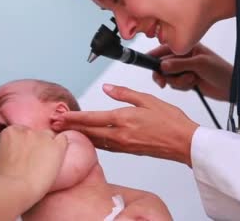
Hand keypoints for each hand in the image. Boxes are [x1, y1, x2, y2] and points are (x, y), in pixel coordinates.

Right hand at [0, 125, 67, 199]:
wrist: (15, 191)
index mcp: (9, 132)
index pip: (18, 133)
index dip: (19, 145)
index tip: (18, 155)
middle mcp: (27, 130)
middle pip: (32, 134)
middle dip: (32, 144)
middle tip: (30, 161)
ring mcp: (43, 137)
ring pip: (48, 136)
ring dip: (46, 145)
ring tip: (43, 161)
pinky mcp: (57, 147)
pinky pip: (63, 139)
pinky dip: (61, 147)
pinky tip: (56, 157)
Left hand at [51, 84, 198, 165]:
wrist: (185, 143)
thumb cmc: (171, 120)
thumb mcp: (147, 99)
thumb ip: (124, 93)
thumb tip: (107, 88)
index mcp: (124, 119)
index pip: (92, 118)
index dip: (74, 117)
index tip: (60, 115)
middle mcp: (120, 134)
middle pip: (88, 131)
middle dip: (70, 128)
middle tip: (54, 125)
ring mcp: (124, 145)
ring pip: (95, 141)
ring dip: (80, 135)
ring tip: (66, 131)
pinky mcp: (129, 150)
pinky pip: (105, 146)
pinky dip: (94, 141)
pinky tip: (89, 139)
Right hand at [148, 43, 232, 100]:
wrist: (232, 88)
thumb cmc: (221, 71)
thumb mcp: (199, 64)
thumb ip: (179, 64)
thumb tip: (162, 65)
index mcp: (188, 47)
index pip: (165, 49)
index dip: (155, 56)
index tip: (148, 63)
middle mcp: (184, 57)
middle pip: (163, 65)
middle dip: (165, 73)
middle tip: (163, 81)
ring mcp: (185, 69)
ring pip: (169, 76)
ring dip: (178, 81)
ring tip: (191, 80)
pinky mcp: (186, 80)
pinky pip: (175, 84)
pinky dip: (182, 86)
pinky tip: (193, 84)